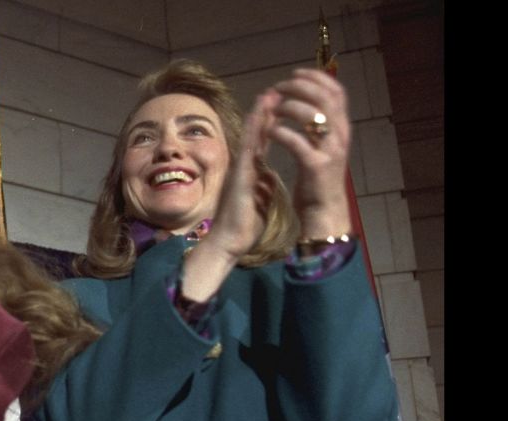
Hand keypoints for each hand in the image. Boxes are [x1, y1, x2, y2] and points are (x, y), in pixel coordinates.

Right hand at [200, 90, 278, 260]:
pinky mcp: (240, 174)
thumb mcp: (257, 201)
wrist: (228, 242)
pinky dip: (254, 129)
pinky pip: (248, 147)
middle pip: (256, 135)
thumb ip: (262, 187)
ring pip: (251, 136)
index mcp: (250, 173)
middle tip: (275, 90)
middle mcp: (243, 167)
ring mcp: (240, 168)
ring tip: (269, 93)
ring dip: (259, 114)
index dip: (269, 125)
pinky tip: (259, 114)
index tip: (278, 106)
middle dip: (265, 113)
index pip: (261, 144)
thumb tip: (267, 180)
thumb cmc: (242, 227)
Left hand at [266, 68, 352, 237]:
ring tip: (273, 110)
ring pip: (312, 115)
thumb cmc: (317, 180)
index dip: (316, 78)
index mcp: (341, 129)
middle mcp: (340, 136)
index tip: (295, 73)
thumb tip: (304, 102)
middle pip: (324, 97)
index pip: (336, 91)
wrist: (323, 212)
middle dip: (299, 87)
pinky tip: (270, 132)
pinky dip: (281, 133)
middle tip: (278, 88)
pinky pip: (297, 142)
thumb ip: (317, 127)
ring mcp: (329, 151)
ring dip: (289, 107)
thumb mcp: (321, 148)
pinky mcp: (315, 167)